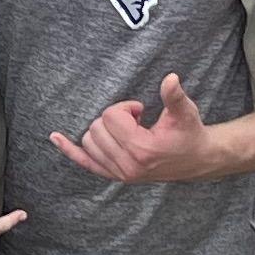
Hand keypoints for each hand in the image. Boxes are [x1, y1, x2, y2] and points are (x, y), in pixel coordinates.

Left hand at [52, 73, 229, 185]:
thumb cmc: (190, 133)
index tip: (140, 110)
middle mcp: (128, 165)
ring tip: (127, 130)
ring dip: (102, 130)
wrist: (198, 160)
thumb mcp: (185, 112)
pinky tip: (55, 138)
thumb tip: (170, 78)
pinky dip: (70, 151)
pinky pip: (86, 163)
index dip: (125, 107)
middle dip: (114, 117)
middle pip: (97, 128)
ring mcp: (121, 173)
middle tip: (136, 119)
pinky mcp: (117, 176)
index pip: (111, 117)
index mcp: (142, 149)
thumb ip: (174, 96)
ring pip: (89, 142)